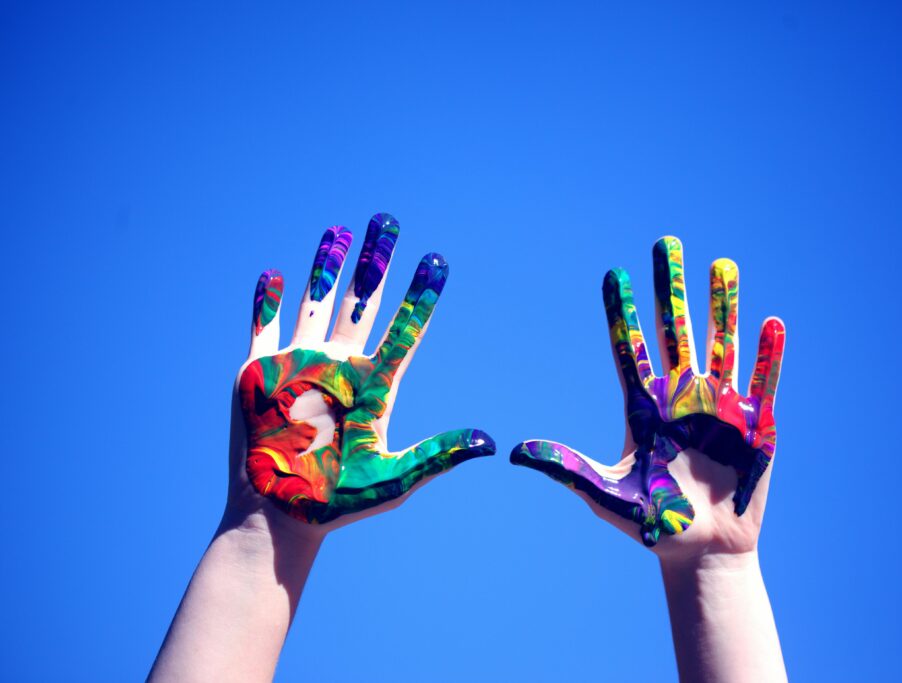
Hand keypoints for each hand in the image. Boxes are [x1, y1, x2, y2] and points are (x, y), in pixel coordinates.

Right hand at [233, 214, 494, 526]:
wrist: (279, 518)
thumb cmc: (339, 505)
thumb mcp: (395, 480)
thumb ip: (438, 456)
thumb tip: (490, 443)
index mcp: (372, 386)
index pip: (403, 329)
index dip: (420, 296)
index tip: (437, 261)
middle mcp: (338, 367)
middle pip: (362, 301)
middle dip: (375, 261)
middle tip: (387, 220)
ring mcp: (298, 365)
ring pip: (317, 302)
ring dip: (327, 266)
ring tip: (340, 230)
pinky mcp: (257, 373)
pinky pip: (262, 326)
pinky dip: (266, 300)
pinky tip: (274, 273)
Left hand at [511, 236, 784, 559]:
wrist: (702, 553)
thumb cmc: (653, 526)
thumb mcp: (605, 494)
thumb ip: (567, 467)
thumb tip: (515, 450)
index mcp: (643, 409)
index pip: (629, 349)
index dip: (621, 312)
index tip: (613, 274)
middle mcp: (681, 398)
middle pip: (675, 332)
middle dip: (671, 288)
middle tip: (667, 243)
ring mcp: (719, 407)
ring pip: (720, 344)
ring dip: (723, 306)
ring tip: (721, 265)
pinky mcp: (755, 425)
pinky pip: (762, 382)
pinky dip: (767, 354)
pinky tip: (769, 322)